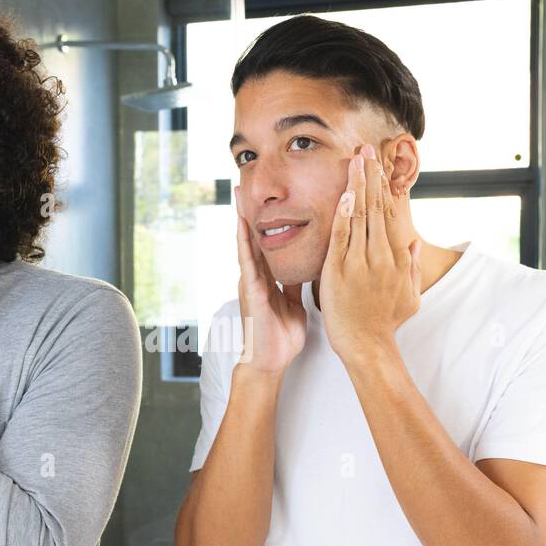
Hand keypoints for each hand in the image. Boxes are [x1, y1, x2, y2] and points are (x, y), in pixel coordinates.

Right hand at [233, 185, 306, 374]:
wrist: (270, 362)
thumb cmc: (281, 336)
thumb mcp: (294, 303)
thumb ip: (295, 284)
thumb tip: (307, 267)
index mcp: (268, 278)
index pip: (267, 242)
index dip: (267, 220)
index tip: (267, 196)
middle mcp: (256, 276)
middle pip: (253, 237)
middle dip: (249, 212)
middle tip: (243, 183)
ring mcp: (251, 283)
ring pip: (246, 245)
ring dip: (242, 220)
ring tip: (238, 195)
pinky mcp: (252, 292)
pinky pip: (246, 262)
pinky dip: (244, 243)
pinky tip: (241, 226)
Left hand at [319, 145, 422, 365]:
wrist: (366, 345)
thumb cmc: (385, 323)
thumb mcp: (409, 295)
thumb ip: (412, 268)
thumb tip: (415, 244)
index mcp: (396, 258)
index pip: (390, 214)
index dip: (383, 187)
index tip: (379, 166)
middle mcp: (381, 256)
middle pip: (376, 207)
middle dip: (371, 176)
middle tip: (367, 149)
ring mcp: (360, 262)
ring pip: (361, 216)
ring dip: (359, 185)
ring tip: (357, 159)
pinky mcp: (340, 271)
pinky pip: (343, 236)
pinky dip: (345, 214)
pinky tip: (347, 193)